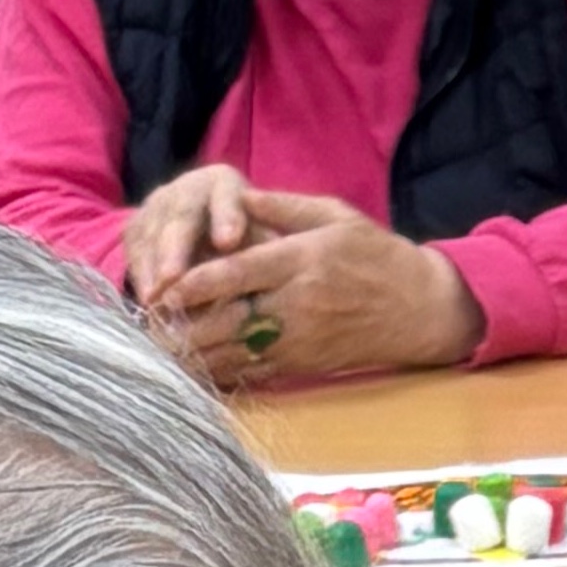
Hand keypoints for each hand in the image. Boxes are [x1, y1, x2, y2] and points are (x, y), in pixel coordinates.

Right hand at [119, 161, 260, 309]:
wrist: (207, 225)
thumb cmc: (244, 236)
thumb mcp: (261, 235)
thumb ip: (263, 246)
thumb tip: (272, 266)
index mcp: (223, 184)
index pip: (224, 196)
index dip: (225, 216)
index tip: (228, 242)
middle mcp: (185, 188)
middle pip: (180, 218)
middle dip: (175, 248)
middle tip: (173, 277)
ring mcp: (156, 205)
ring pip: (152, 234)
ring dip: (152, 268)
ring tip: (155, 298)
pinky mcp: (137, 225)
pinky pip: (135, 249)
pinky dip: (140, 274)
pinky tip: (145, 299)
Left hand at [157, 191, 480, 385]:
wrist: (420, 310)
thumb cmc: (376, 255)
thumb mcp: (335, 215)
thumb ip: (284, 206)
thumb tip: (239, 195)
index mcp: (301, 261)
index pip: (238, 273)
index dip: (196, 282)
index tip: (161, 286)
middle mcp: (298, 304)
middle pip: (229, 318)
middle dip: (185, 325)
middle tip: (146, 328)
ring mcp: (301, 339)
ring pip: (238, 351)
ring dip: (196, 354)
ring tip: (158, 352)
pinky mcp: (304, 364)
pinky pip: (255, 370)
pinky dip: (222, 372)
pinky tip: (193, 371)